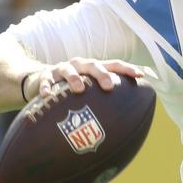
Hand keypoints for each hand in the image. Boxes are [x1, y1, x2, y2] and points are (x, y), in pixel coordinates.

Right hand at [29, 58, 143, 98]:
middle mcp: (80, 65)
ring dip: (74, 78)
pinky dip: (46, 87)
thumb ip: (106, 98)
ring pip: (69, 70)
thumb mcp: (90, 89)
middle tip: (109, 86)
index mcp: (94, 67)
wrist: (41, 80)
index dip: (127, 68)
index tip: (140, 75)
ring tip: (79, 89)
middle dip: (102, 74)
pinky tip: (46, 95)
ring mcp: (62, 69)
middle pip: (93, 65)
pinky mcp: (45, 76)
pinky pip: (45, 81)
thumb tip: (130, 118)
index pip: (114, 64)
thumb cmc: (73, 88)